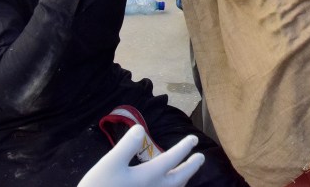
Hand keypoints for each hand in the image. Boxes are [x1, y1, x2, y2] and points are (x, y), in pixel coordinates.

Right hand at [77, 125, 204, 186]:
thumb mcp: (108, 164)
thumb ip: (126, 146)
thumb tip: (140, 129)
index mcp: (149, 176)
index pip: (173, 158)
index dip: (184, 147)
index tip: (194, 139)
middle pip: (180, 178)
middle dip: (192, 167)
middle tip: (201, 157)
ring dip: (183, 181)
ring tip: (186, 175)